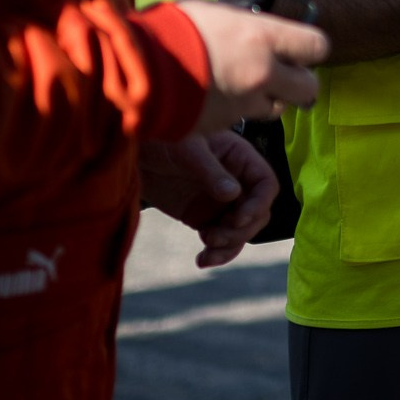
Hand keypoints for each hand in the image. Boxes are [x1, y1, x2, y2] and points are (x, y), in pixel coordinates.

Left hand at [139, 131, 280, 268]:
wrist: (134, 155)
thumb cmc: (163, 139)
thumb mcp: (187, 149)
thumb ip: (210, 171)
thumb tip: (233, 194)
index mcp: (240, 158)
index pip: (266, 184)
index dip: (258, 204)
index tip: (237, 218)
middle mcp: (237, 181)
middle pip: (257, 214)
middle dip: (240, 230)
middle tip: (214, 236)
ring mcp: (222, 202)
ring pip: (241, 232)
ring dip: (229, 246)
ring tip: (205, 248)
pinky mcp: (204, 218)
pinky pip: (220, 240)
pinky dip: (216, 253)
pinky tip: (202, 260)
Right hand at [176, 0, 326, 134]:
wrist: (133, 68)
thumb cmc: (170, 29)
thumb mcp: (212, 12)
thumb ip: (243, 23)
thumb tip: (255, 26)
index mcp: (263, 38)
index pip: (317, 46)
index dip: (309, 49)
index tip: (298, 49)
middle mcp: (263, 73)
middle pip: (309, 87)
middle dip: (298, 82)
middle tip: (281, 75)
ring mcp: (245, 103)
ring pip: (277, 108)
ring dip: (267, 99)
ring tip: (242, 85)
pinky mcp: (224, 125)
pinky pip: (242, 120)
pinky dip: (235, 112)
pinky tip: (214, 97)